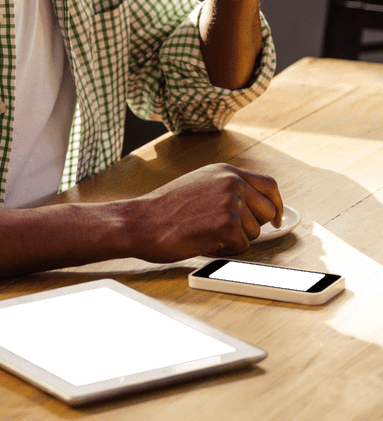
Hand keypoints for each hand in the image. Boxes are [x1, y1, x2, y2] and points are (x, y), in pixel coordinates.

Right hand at [131, 163, 283, 263]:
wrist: (143, 221)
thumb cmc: (165, 208)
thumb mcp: (200, 184)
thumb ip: (227, 188)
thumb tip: (254, 205)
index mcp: (226, 171)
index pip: (269, 185)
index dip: (277, 205)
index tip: (276, 219)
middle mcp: (232, 183)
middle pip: (268, 211)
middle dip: (253, 226)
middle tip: (230, 232)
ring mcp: (231, 203)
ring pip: (255, 233)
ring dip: (235, 239)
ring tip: (207, 231)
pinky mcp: (227, 225)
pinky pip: (242, 247)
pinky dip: (226, 249)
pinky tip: (204, 239)